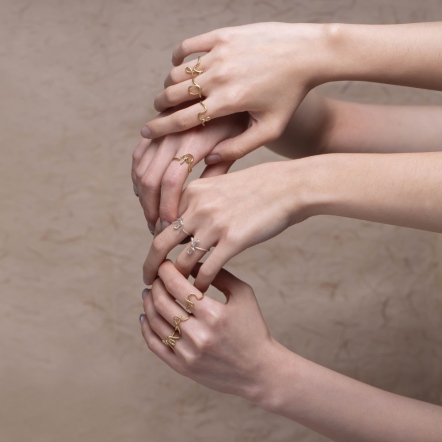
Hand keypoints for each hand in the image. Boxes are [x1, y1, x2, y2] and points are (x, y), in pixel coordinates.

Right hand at [132, 112, 248, 231]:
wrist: (245, 72)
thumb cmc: (257, 106)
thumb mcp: (255, 133)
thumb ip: (229, 159)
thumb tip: (204, 187)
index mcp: (197, 138)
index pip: (171, 181)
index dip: (167, 208)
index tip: (170, 227)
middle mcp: (175, 130)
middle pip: (149, 177)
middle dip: (150, 208)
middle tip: (157, 229)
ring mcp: (164, 124)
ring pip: (140, 166)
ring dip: (142, 195)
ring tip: (152, 215)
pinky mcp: (160, 121)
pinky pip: (139, 152)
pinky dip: (138, 175)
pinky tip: (145, 192)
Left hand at [140, 261, 279, 400]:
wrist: (260, 370)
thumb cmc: (253, 328)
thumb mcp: (243, 295)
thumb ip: (219, 275)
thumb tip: (192, 263)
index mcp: (214, 314)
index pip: (177, 286)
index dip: (166, 271)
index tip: (164, 263)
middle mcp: (198, 335)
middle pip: (162, 302)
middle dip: (155, 285)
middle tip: (157, 277)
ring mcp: (188, 353)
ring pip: (155, 322)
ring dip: (148, 303)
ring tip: (149, 292)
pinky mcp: (182, 367)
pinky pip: (155, 344)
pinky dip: (146, 328)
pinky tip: (146, 316)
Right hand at [141, 23, 328, 162]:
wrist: (307, 54)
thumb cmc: (290, 95)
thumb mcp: (270, 130)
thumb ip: (239, 148)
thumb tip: (209, 158)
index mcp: (227, 103)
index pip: (182, 119)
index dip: (159, 128)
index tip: (145, 132)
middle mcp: (218, 77)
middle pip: (172, 95)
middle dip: (160, 106)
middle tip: (158, 111)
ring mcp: (219, 54)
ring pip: (177, 72)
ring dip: (169, 85)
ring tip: (172, 93)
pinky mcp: (222, 35)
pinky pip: (188, 46)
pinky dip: (178, 57)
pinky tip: (179, 65)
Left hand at [143, 160, 308, 288]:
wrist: (289, 186)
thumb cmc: (258, 186)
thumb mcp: (221, 184)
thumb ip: (199, 200)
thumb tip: (184, 220)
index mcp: (192, 191)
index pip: (162, 223)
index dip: (158, 244)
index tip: (157, 258)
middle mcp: (198, 207)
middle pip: (161, 243)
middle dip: (151, 266)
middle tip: (147, 281)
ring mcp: (214, 224)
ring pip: (182, 261)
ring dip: (175, 281)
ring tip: (173, 293)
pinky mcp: (233, 240)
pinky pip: (207, 270)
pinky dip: (199, 285)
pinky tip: (199, 293)